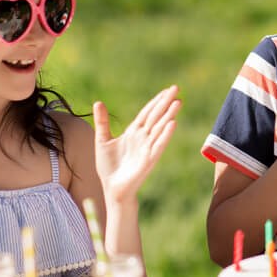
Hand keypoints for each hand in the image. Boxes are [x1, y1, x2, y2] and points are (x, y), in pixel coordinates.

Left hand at [94, 86, 179, 203]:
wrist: (112, 188)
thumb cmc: (109, 167)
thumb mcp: (102, 140)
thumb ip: (102, 122)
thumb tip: (98, 102)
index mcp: (134, 132)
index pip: (148, 113)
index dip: (157, 101)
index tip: (167, 90)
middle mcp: (143, 138)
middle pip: (156, 116)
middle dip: (166, 103)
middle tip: (177, 89)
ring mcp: (148, 148)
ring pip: (160, 128)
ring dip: (169, 116)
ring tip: (178, 102)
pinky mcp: (149, 160)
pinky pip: (159, 145)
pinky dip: (165, 135)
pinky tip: (172, 123)